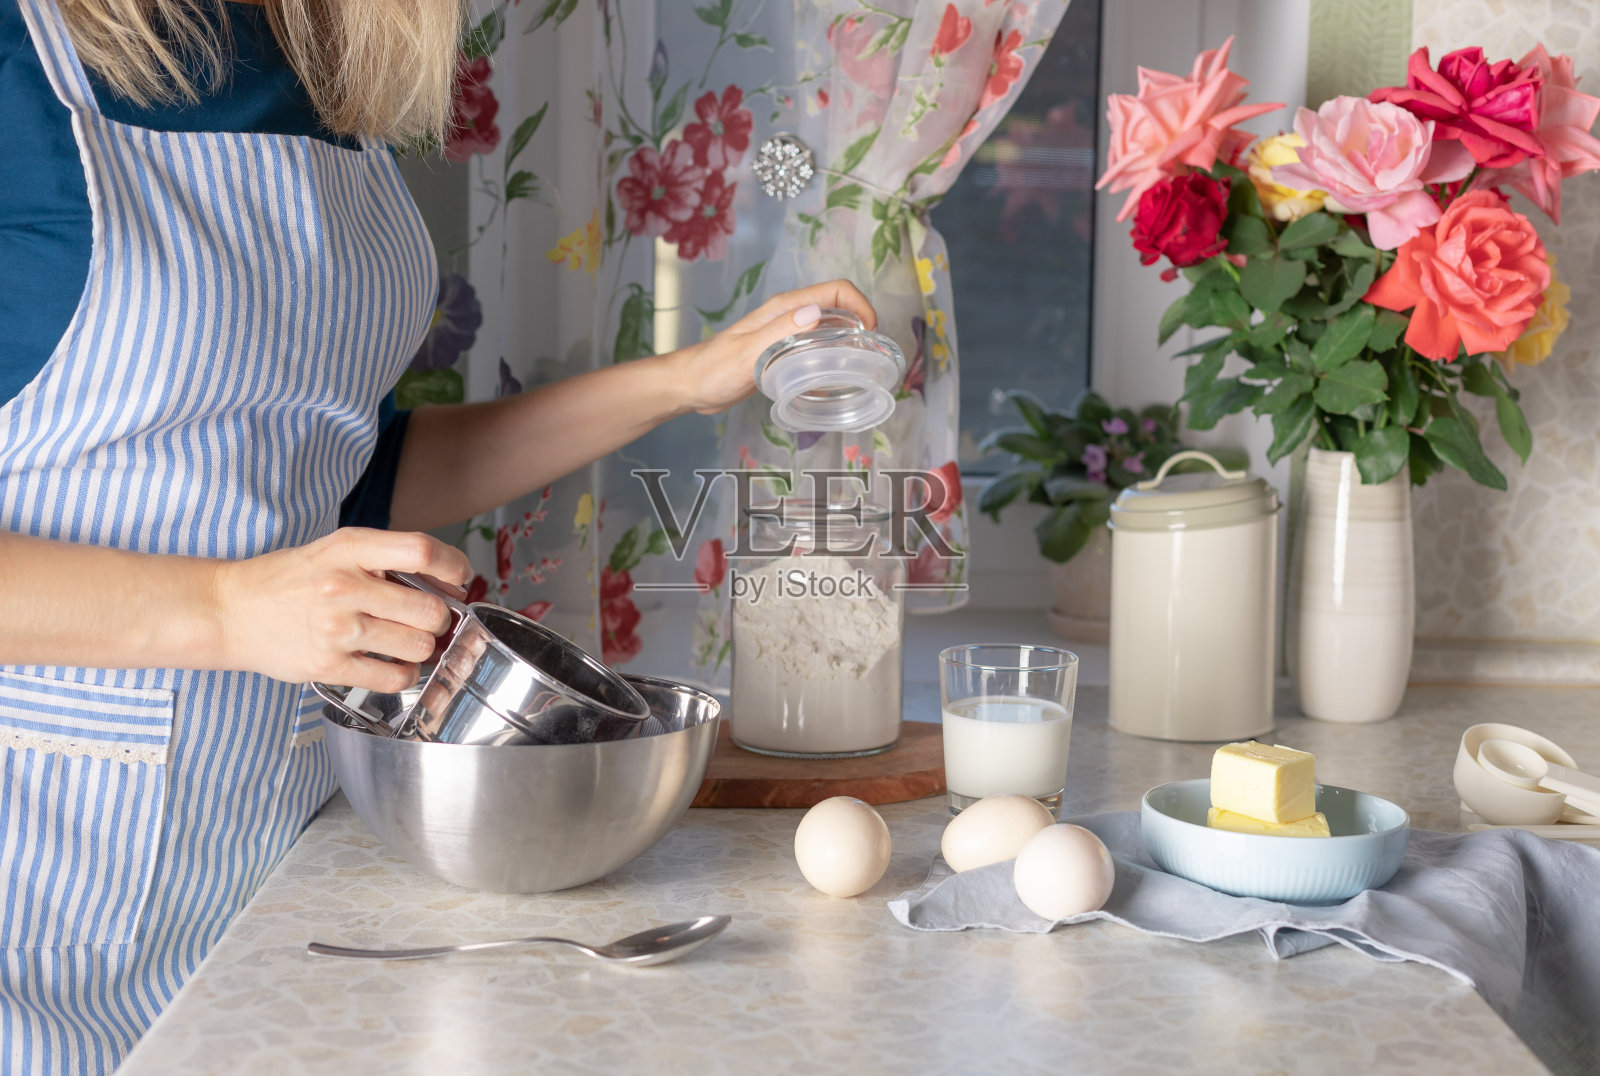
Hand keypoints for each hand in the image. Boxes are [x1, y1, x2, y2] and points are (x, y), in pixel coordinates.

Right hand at [213, 528, 471, 692]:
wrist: (230, 610)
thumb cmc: (289, 579)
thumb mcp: (336, 549)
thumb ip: (386, 558)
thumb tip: (448, 581)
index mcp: (349, 548)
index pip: (421, 551)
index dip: (454, 566)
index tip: (460, 579)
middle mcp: (343, 586)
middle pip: (429, 609)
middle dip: (439, 617)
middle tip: (428, 618)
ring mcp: (335, 629)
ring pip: (418, 646)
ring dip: (424, 647)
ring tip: (408, 640)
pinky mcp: (328, 665)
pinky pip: (393, 678)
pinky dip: (404, 675)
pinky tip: (393, 664)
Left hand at [666, 279, 877, 414]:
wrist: (692, 385)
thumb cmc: (714, 368)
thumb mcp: (748, 352)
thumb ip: (779, 331)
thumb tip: (816, 313)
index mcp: (784, 308)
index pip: (835, 291)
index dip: (861, 305)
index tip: (870, 333)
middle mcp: (790, 316)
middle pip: (839, 308)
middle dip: (861, 326)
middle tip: (869, 356)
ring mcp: (788, 334)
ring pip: (831, 330)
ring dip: (848, 344)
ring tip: (857, 370)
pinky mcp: (784, 353)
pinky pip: (817, 350)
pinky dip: (831, 362)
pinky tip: (831, 383)